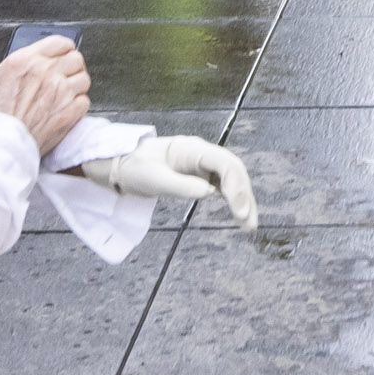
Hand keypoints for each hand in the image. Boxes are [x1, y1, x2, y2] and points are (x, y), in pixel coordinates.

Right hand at [0, 35, 89, 154]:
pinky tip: (66, 108)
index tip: (60, 55)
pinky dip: (78, 104)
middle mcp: (46, 73)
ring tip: (65, 92)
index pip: (59, 42)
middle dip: (70, 65)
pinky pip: (84, 101)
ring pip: (83, 78)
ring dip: (76, 84)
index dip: (61, 48)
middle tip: (63, 74)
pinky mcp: (69, 113)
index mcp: (25, 61)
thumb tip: (5, 70)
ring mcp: (61, 93)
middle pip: (75, 58)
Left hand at [76, 135, 259, 229]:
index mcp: (192, 149)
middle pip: (234, 170)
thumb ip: (181, 185)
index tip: (238, 211)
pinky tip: (239, 214)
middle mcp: (203, 154)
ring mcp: (204, 164)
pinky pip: (223, 185)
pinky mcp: (202, 175)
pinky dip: (233, 199)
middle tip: (249, 224)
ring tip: (249, 225)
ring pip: (232, 178)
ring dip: (243, 199)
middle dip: (244, 195)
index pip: (224, 163)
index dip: (236, 186)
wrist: (123, 164)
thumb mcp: (154, 179)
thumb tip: (210, 193)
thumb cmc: (136, 168)